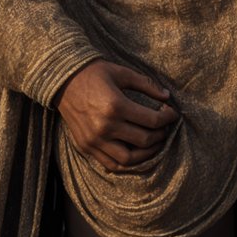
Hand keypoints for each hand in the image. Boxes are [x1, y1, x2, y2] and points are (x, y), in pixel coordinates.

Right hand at [54, 59, 177, 173]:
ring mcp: (95, 140)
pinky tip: (134, 152)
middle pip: (144, 141)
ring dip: (146, 154)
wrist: (63, 80)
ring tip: (154, 143)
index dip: (167, 118)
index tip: (172, 113)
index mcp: (116, 106)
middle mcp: (105, 127)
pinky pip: (110, 164)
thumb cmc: (94, 73)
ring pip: (129, 160)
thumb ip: (146, 84)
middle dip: (160, 135)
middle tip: (165, 127)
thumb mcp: (122, 72)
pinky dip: (126, 163)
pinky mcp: (86, 147)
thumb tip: (166, 96)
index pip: (151, 121)